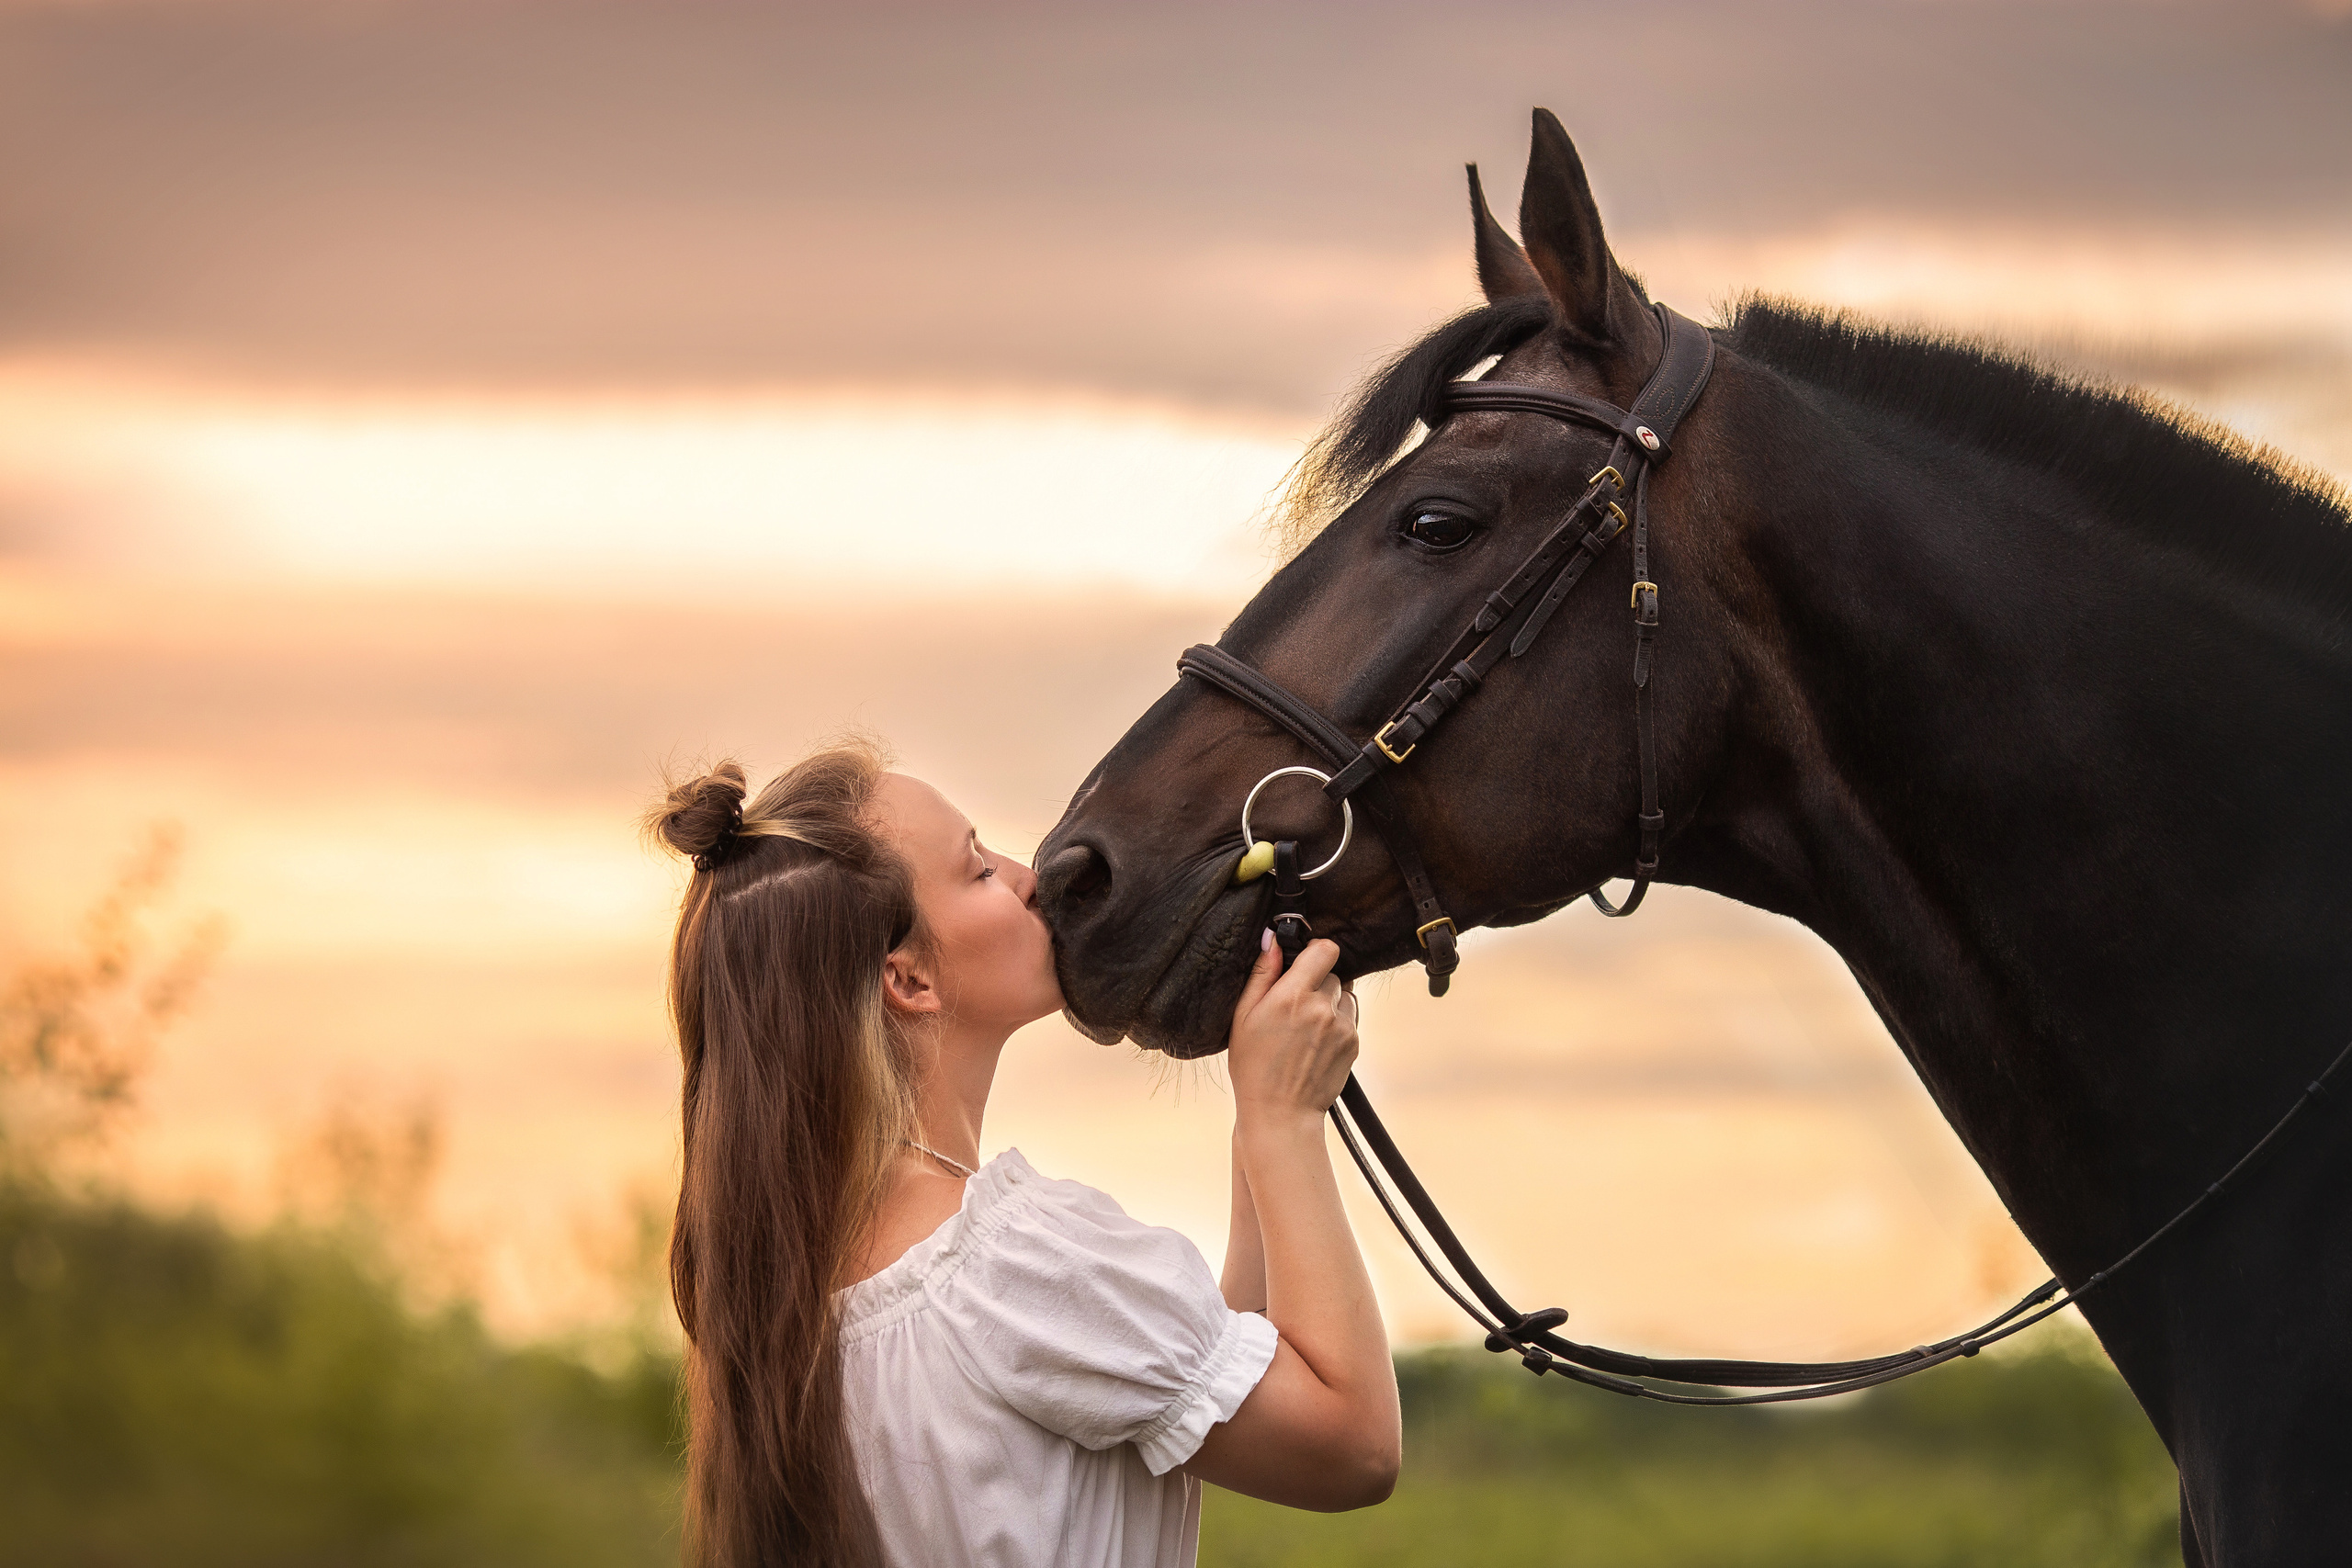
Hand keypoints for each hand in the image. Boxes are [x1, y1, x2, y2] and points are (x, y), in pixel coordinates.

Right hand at [1227, 933, 1357, 1128]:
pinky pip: (1349, 1018)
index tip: (1306, 962)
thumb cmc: (1254, 1066)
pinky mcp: (1353, 1043)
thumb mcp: (1242, 1017)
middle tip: (1296, 1008)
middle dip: (1317, 983)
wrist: (1280, 1112)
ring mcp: (1341, 1026)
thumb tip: (1274, 938)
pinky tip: (1316, 1043)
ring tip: (1307, 1028)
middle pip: (1333, 973)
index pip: (1325, 950)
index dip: (1316, 952)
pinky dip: (1337, 1024)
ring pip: (1344, 995)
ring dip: (1330, 1003)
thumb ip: (1262, 974)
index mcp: (1291, 996)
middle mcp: (1321, 1008)